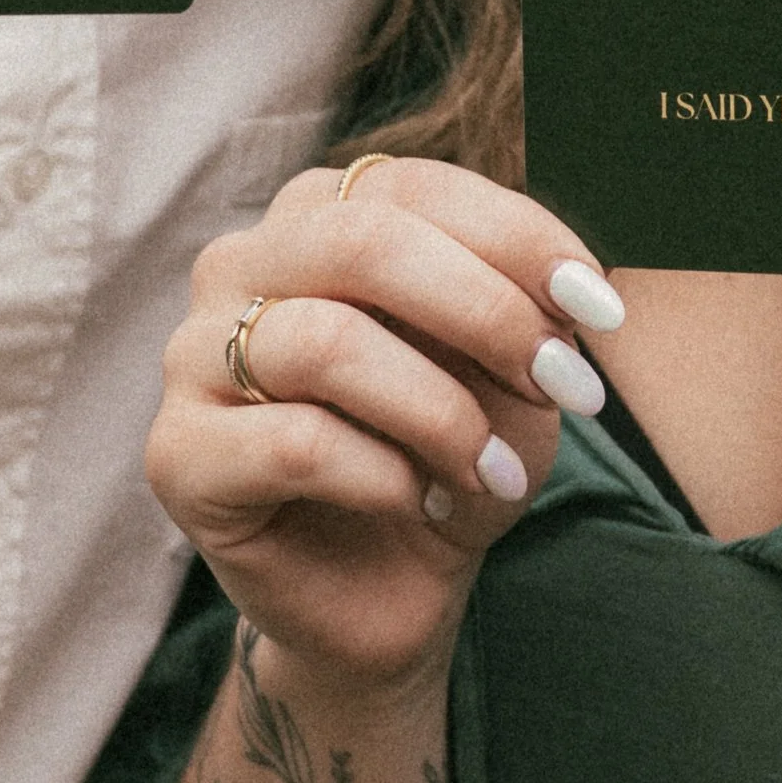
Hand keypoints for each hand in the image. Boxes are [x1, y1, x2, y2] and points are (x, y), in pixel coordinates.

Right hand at [147, 159, 622, 702]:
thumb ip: (521, 311)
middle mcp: (241, 265)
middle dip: (484, 311)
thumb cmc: (447, 457)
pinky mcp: (179, 456)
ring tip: (495, 470)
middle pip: (362, 240)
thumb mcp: (506, 373)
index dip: (518, 238)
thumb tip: (566, 288)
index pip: (413, 187)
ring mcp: (193, 358)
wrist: (393, 595)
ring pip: (324, 343)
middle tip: (561, 384)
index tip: (602, 309)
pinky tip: (419, 503)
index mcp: (317, 217)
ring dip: (439, 411)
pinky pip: (292, 443)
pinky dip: (385, 476)